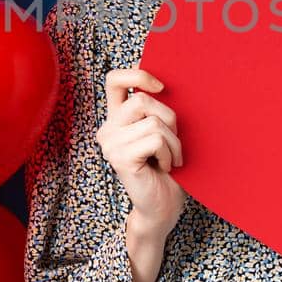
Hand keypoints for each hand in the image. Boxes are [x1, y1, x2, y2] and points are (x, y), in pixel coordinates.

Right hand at [96, 66, 187, 235]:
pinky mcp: (120, 158)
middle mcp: (108, 129)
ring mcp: (111, 144)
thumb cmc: (167, 169)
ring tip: (170, 158)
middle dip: (169, 118)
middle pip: (141, 99)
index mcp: (117, 119)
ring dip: (173, 142)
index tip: (161, 87)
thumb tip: (168, 83)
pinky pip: (155, 139)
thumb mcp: (164, 132)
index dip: (138, 74)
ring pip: (153, 122)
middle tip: (173, 141)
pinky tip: (165, 167)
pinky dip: (169, 153)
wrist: (163, 207)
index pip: (114, 80)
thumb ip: (158, 108)